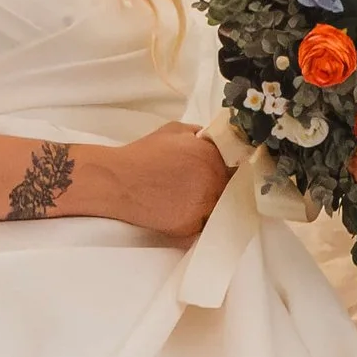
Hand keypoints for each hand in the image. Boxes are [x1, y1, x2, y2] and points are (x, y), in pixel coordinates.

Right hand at [104, 125, 232, 243]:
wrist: (119, 181)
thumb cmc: (144, 153)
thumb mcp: (174, 131)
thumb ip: (200, 134)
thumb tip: (214, 141)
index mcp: (211, 155)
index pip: (236, 164)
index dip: (228, 168)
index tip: (222, 170)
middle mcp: (213, 180)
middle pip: (230, 188)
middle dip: (221, 186)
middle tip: (201, 186)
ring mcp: (203, 205)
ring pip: (219, 208)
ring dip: (211, 205)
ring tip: (190, 199)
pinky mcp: (191, 225)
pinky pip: (204, 224)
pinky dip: (198, 220)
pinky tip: (182, 210)